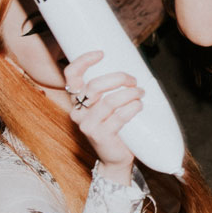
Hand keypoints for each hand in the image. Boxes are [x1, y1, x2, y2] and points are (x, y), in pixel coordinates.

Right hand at [63, 51, 142, 177]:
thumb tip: (130, 72)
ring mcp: (87, 125)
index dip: (83, 61)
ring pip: (109, 101)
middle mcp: (78, 112)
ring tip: (140, 93)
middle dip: (118, 78)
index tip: (101, 53)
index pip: (71, 76)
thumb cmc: (115, 127)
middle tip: (134, 80)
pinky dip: (132, 108)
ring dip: (130, 94)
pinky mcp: (99, 136)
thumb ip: (110, 91)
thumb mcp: (107, 107)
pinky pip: (118, 117)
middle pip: (94, 86)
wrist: (115, 158)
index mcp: (77, 101)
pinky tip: (139, 105)